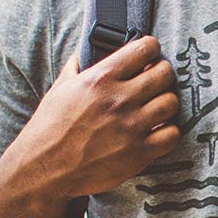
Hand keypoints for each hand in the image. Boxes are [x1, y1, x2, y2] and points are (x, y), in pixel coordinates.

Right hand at [8, 35, 180, 199]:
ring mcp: (131, 127)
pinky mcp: (139, 153)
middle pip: (165, 73)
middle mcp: (119, 99)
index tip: (149, 56)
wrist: (44, 169)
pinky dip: (168, 132)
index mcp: (101, 79)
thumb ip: (77, 68)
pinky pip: (173, 134)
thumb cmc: (49, 129)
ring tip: (156, 108)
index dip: (151, 49)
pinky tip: (157, 131)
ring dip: (166, 103)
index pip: (144, 48)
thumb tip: (84, 53)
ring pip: (172, 102)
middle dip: (162, 74)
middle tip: (156, 82)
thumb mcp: (60, 89)